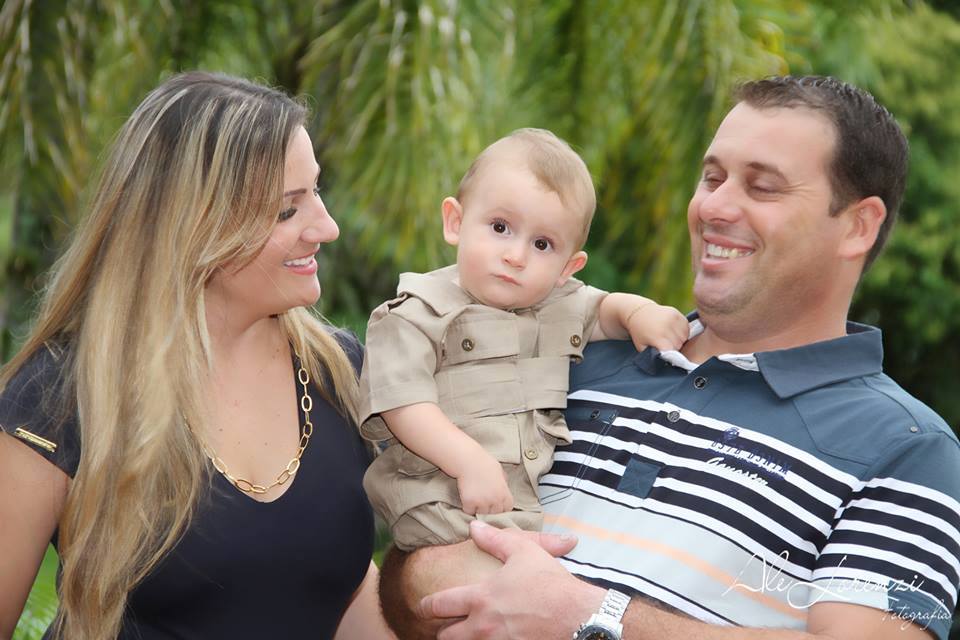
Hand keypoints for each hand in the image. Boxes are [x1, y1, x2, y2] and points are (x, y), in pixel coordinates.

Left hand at [417, 520, 601, 639]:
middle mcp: (483, 626)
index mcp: (481, 598)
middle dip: (442, 632)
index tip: (422, 606)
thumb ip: (495, 539)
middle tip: (444, 626)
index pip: (438, 605)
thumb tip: (474, 527)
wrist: (579, 617)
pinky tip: (491, 638)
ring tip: (465, 634)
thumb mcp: (523, 552)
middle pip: (445, 637)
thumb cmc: (551, 583)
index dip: (425, 606)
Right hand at [456, 452, 513, 514]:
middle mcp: (495, 500)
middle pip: (494, 514)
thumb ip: (503, 482)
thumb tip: (505, 487)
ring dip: (478, 509)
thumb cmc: (483, 462)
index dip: (501, 507)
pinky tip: (467, 498)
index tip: (495, 503)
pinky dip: (467, 507)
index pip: (507, 509)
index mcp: (504, 493)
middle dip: (490, 509)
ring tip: (475, 499)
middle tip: (483, 502)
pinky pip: (469, 511)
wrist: (468, 460)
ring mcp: (482, 502)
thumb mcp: (499, 471)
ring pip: (482, 514)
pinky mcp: (469, 502)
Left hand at [628, 303, 688, 351]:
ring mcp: (672, 318)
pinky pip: (686, 327)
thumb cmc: (640, 333)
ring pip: (684, 336)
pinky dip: (682, 331)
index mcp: (657, 337)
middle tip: (666, 345)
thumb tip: (665, 360)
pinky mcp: (676, 313)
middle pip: (679, 344)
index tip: (665, 353)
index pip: (673, 351)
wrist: (638, 312)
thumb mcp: (642, 347)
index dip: (670, 354)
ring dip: (680, 339)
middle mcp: (666, 326)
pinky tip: (674, 331)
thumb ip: (653, 355)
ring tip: (670, 338)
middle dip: (674, 347)